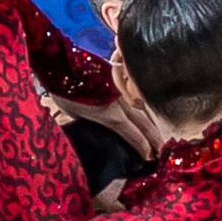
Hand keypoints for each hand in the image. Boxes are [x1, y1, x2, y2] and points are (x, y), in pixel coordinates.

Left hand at [45, 86, 162, 158]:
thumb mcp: (75, 116)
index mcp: (111, 115)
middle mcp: (121, 102)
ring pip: (141, 107)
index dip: (144, 148)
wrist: (59, 62)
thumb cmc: (62, 92)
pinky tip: (140, 109)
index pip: (135, 135)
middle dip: (155, 137)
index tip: (149, 158)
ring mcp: (121, 87)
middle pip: (145, 122)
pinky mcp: (117, 75)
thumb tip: (98, 130)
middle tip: (162, 150)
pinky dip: (138, 105)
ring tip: (155, 133)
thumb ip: (91, 123)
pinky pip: (131, 93)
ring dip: (150, 122)